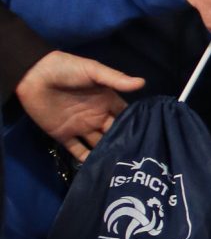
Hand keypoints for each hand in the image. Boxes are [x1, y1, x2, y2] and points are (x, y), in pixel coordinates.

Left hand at [14, 52, 144, 159]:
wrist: (34, 75)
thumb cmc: (67, 69)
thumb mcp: (93, 70)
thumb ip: (116, 79)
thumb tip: (142, 83)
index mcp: (106, 100)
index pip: (125, 116)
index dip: (135, 125)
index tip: (149, 137)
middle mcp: (96, 116)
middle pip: (114, 133)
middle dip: (124, 144)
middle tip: (137, 159)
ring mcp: (80, 126)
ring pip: (98, 144)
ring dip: (107, 154)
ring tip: (121, 168)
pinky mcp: (64, 135)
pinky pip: (77, 150)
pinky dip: (86, 160)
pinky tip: (97, 169)